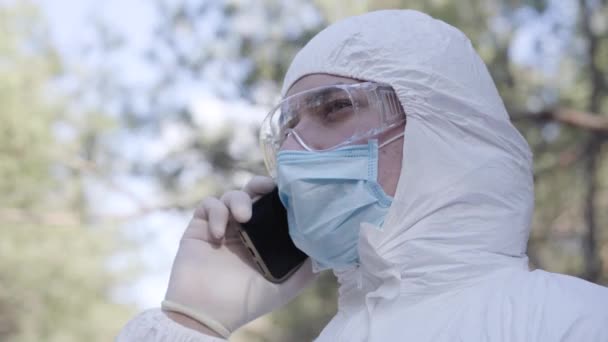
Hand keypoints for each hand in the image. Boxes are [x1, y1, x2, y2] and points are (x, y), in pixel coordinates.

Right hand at [164, 176, 315, 336]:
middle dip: (260, 184)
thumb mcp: (287, 284)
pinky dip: (216, 213)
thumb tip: (331, 246)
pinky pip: (209, 205)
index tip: (288, 189)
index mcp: (264, 237)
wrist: (209, 313)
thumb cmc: (247, 302)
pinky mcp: (200, 226)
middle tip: (266, 188)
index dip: (280, 194)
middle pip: (253, 192)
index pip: (273, 206)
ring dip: (238, 200)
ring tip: (243, 218)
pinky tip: (219, 234)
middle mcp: (244, 229)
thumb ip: (308, 265)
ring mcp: (222, 226)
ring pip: (231, 195)